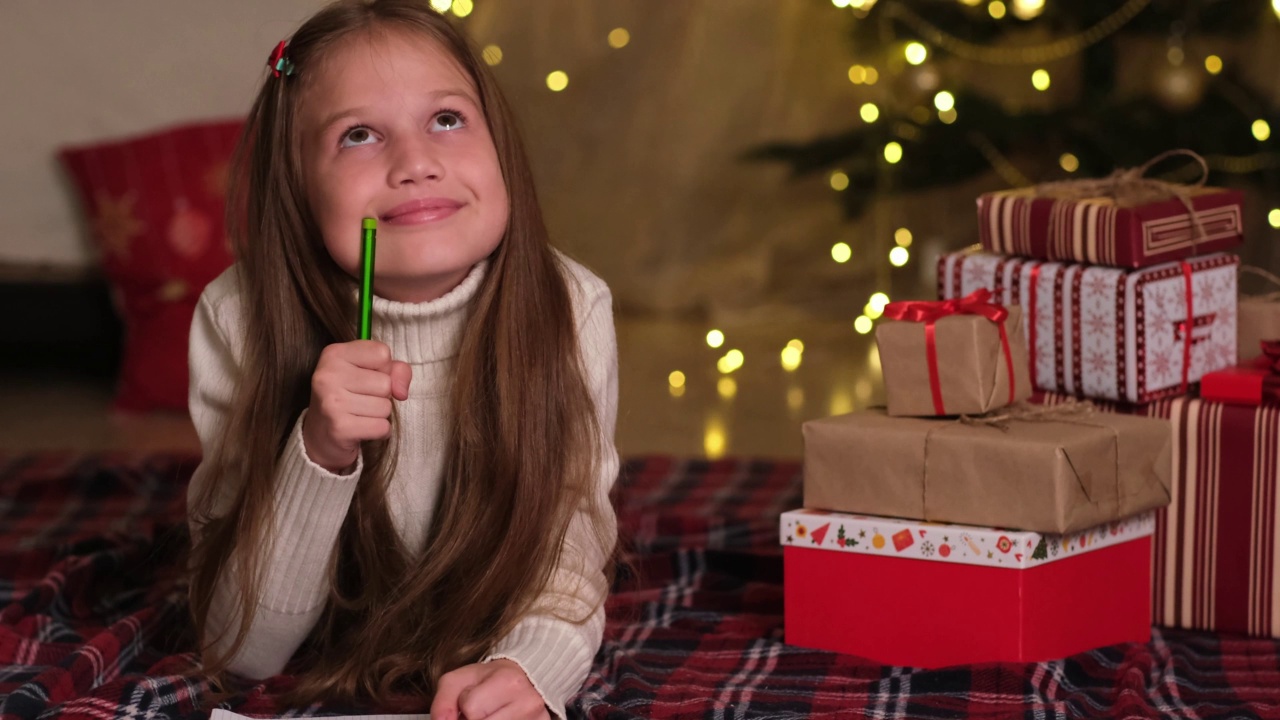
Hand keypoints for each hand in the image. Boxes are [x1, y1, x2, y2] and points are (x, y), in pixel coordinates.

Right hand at [302, 340, 410, 472]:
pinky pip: (381, 427)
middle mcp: (328, 375)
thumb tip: (401, 392)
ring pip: (385, 407)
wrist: (322, 434)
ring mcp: (331, 402)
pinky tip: (363, 429)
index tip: (366, 377)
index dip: (384, 369)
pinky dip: (379, 431)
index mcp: (334, 354)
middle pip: (385, 383)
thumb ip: (397, 370)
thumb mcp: (373, 372)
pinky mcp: (339, 428)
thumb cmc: (351, 396)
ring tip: (360, 414)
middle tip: (361, 400)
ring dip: (380, 414)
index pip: (382, 353)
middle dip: (382, 395)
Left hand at [430, 659, 549, 719]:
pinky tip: (502, 718)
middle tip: (482, 710)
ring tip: (491, 715)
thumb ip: (443, 701)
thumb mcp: (461, 679)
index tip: (473, 698)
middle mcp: (528, 703)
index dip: (465, 706)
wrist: (527, 679)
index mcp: (509, 682)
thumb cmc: (491, 679)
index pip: (471, 708)